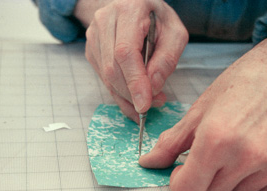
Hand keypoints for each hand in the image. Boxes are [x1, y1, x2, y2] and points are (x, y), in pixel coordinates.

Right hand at [84, 0, 187, 121]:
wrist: (132, 5)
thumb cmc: (156, 18)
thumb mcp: (175, 33)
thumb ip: (167, 59)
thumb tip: (154, 87)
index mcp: (128, 11)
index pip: (125, 52)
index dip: (134, 81)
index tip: (144, 104)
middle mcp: (105, 21)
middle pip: (113, 68)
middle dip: (133, 93)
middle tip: (154, 103)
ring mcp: (94, 36)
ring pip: (107, 77)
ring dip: (127, 96)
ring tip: (148, 100)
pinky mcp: (92, 50)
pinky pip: (104, 79)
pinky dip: (120, 93)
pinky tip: (134, 96)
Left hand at [139, 34, 266, 190]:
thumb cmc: (240, 85)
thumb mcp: (198, 111)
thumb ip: (170, 143)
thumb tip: (149, 163)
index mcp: (216, 140)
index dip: (180, 184)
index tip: (184, 172)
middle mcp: (248, 155)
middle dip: (204, 182)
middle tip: (212, 156)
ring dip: (232, 180)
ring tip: (240, 148)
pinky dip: (259, 180)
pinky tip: (262, 152)